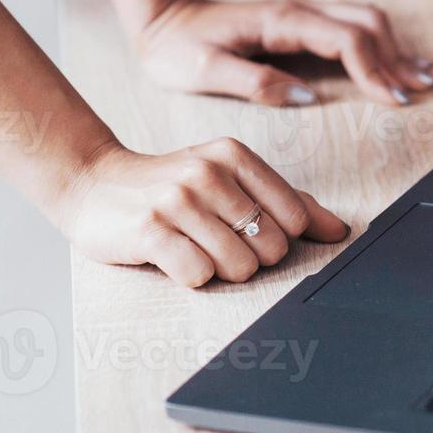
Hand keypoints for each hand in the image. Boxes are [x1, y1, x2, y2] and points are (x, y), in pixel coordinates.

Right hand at [61, 137, 348, 287]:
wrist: (93, 184)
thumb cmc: (173, 187)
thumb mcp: (232, 180)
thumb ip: (288, 202)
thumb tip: (340, 230)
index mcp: (235, 155)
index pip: (297, 219)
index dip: (277, 236)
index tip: (247, 229)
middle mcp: (208, 171)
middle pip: (272, 247)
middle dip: (250, 257)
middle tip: (215, 240)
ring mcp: (176, 199)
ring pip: (239, 266)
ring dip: (220, 270)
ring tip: (194, 248)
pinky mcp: (148, 230)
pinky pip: (199, 275)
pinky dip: (191, 277)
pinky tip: (172, 257)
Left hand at [135, 0, 432, 106]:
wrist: (161, 17)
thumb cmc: (177, 48)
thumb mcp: (205, 72)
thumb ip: (256, 83)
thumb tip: (307, 96)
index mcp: (282, 21)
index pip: (347, 41)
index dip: (375, 71)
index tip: (394, 101)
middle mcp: (300, 9)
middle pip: (368, 24)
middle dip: (397, 60)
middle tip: (418, 93)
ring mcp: (303, 12)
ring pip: (366, 21)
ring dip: (395, 49)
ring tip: (419, 79)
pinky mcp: (302, 20)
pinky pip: (353, 26)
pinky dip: (381, 44)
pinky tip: (395, 62)